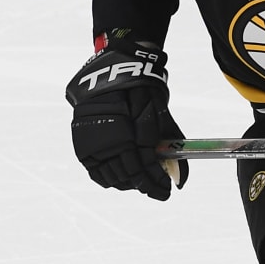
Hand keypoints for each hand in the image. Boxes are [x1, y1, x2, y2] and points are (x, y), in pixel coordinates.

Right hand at [65, 39, 188, 199]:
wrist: (113, 71)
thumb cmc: (143, 91)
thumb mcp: (161, 117)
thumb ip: (169, 147)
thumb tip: (182, 180)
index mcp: (126, 135)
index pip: (141, 172)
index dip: (155, 184)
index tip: (166, 191)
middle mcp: (105, 142)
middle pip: (127, 177)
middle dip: (144, 185)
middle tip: (157, 186)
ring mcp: (90, 144)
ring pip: (110, 178)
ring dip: (127, 182)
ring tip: (140, 180)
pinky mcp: (82, 144)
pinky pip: (95, 172)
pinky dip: (109, 178)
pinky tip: (121, 175)